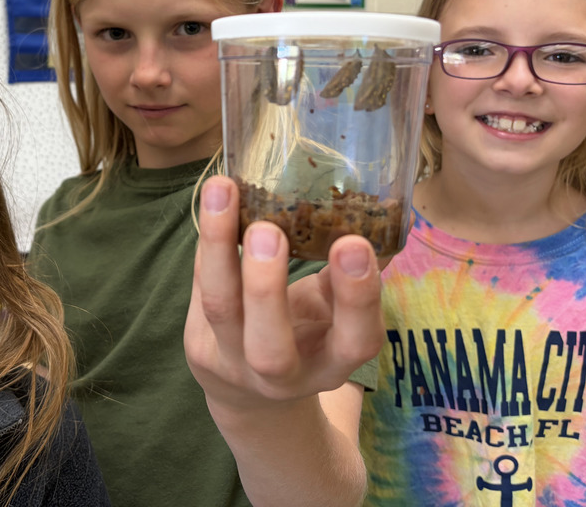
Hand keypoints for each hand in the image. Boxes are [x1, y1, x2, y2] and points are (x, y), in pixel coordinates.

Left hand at [184, 175, 383, 411]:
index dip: (357, 296)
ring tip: (222, 192)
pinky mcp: (197, 344)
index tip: (353, 242)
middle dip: (266, 288)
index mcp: (334, 364)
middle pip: (270, 347)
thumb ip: (352, 273)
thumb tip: (388, 211)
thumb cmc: (306, 333)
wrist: (250, 392)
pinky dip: (207, 240)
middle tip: (269, 230)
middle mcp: (282, 375)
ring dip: (218, 246)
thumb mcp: (337, 313)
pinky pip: (199, 284)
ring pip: (220, 308)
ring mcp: (233, 363)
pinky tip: (213, 200)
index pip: (355, 341)